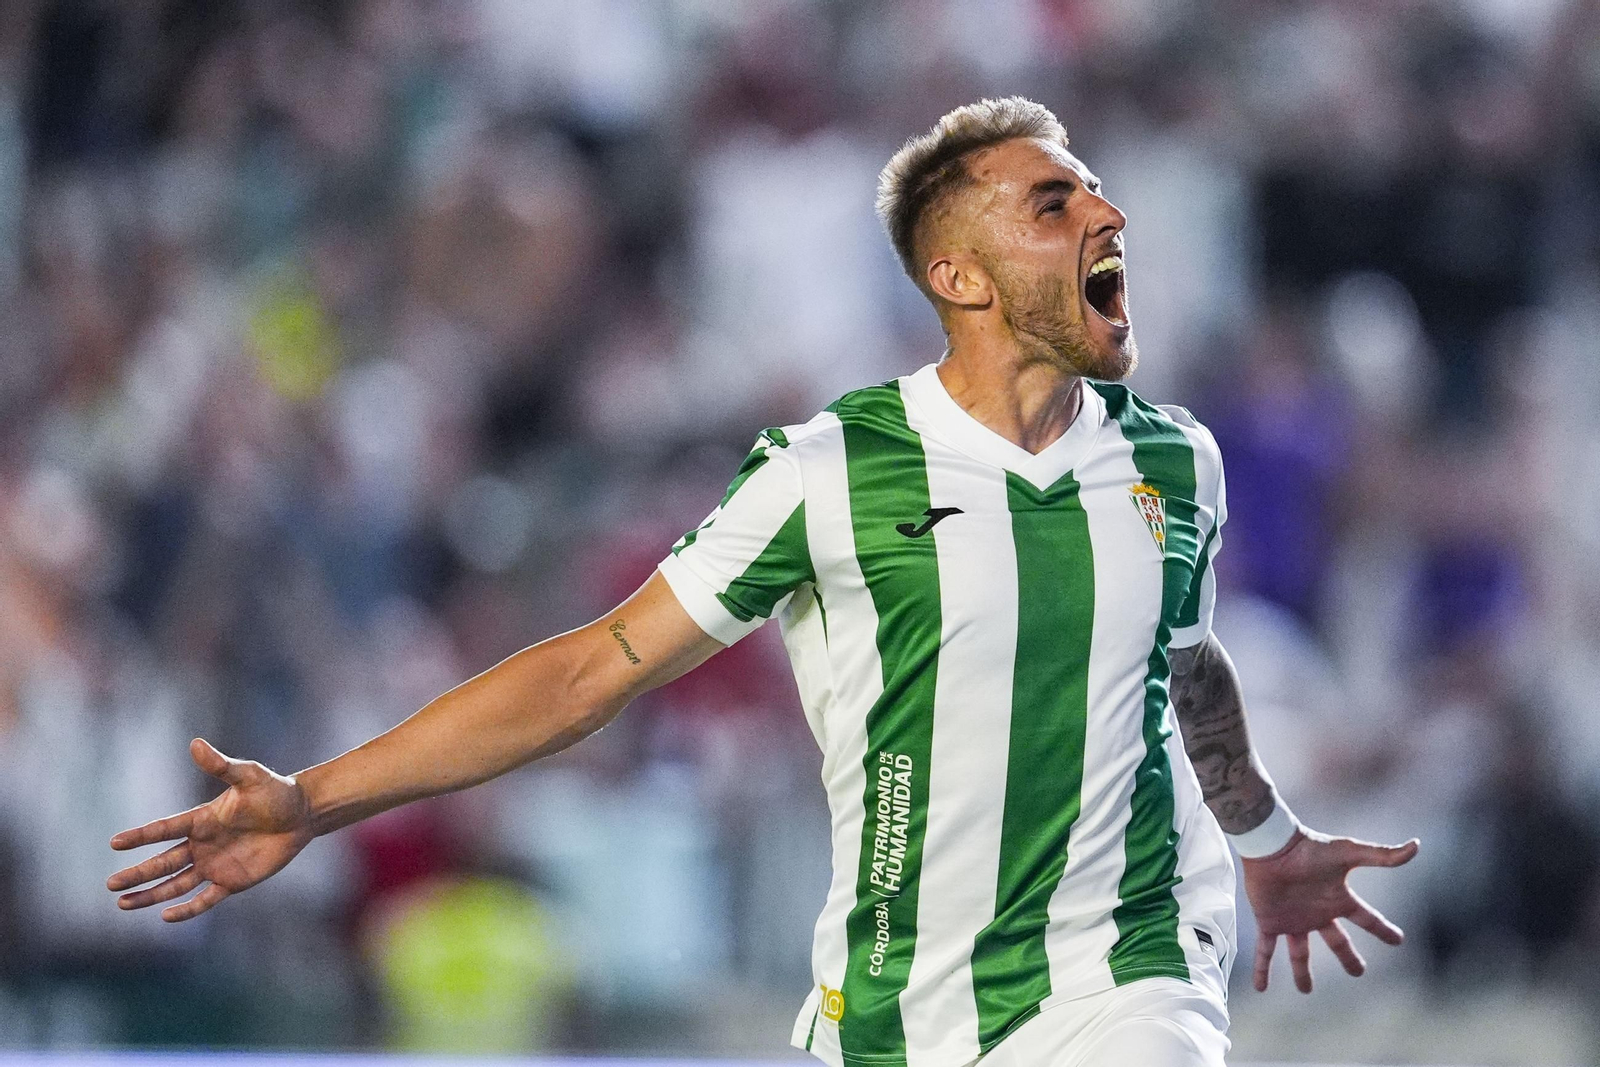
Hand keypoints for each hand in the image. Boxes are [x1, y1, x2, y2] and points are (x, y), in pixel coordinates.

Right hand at [107, 738, 313, 921]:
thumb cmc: (275, 791)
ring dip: (151, 894)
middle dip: (137, 873)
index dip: (141, 836)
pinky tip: (166, 916)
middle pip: (162, 862)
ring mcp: (214, 864)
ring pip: (175, 883)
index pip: (164, 829)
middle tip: (110, 884)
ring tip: (123, 903)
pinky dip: (187, 909)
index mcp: (201, 820)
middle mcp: (202, 844)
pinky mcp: (232, 881)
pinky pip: (204, 899)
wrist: (302, 814)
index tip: (115, 843)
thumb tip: (196, 743)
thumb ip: (221, 766)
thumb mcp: (249, 776)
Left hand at [1242, 829, 1418, 993]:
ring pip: (1299, 952)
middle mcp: (1317, 912)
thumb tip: (1416, 846)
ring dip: (1302, 972)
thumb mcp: (1348, 852)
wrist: (1270, 844)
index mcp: (1337, 899)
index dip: (1383, 930)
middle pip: (1337, 942)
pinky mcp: (1269, 922)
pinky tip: (1261, 987)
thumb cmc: (1308, 848)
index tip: (1398, 940)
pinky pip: (1266, 950)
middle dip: (1347, 957)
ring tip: (1305, 991)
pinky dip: (1262, 969)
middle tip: (1358, 972)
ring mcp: (1292, 919)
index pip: (1367, 919)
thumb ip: (1382, 855)